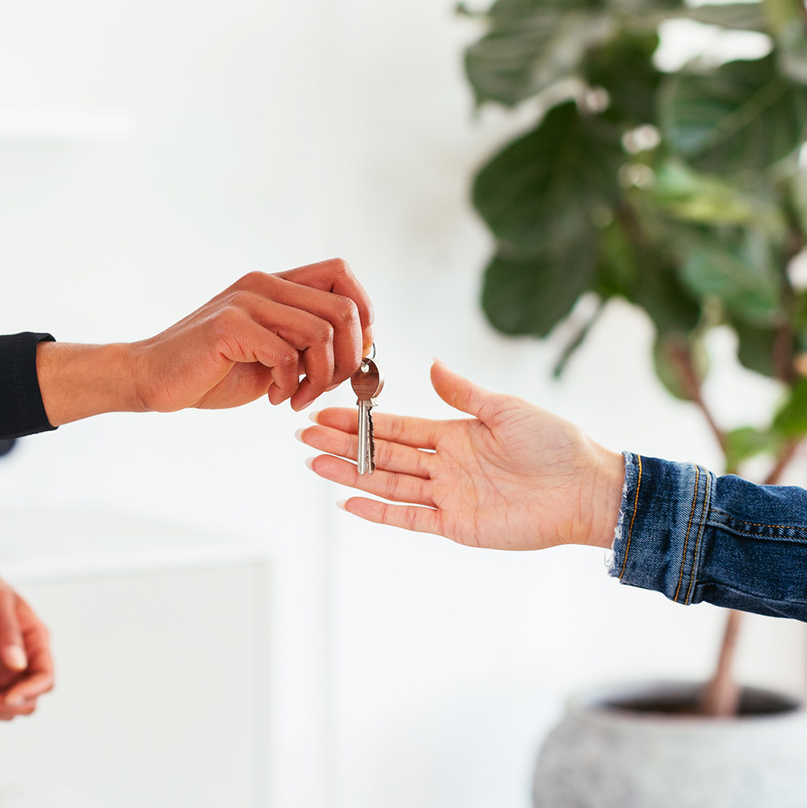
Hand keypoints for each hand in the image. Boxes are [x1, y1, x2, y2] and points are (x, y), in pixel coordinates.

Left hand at [0, 554, 53, 722]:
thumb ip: (8, 632)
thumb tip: (18, 664)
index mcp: (35, 640)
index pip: (45, 676)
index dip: (31, 691)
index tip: (8, 697)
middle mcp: (23, 660)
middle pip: (29, 699)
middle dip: (8, 707)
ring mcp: (2, 672)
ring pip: (9, 709)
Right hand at [37, 258, 374, 422]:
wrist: (154, 378)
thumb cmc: (215, 370)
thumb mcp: (275, 354)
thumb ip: (311, 344)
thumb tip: (364, 348)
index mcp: (276, 285)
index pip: (341, 275)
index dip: (363, 313)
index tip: (354, 353)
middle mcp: (264, 283)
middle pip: (343, 309)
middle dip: (350, 358)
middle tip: (326, 386)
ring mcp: (246, 301)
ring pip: (321, 333)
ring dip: (320, 377)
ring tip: (296, 396)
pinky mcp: (229, 325)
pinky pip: (286, 354)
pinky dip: (289, 384)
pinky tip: (273, 397)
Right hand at [301, 362, 624, 549]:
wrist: (585, 488)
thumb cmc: (552, 443)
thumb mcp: (504, 408)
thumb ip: (462, 393)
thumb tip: (431, 365)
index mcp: (453, 433)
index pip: (395, 427)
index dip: (361, 422)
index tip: (327, 413)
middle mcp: (444, 465)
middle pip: (382, 455)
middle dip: (343, 445)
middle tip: (304, 436)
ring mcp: (447, 496)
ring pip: (387, 484)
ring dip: (351, 475)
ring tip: (315, 463)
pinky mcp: (456, 525)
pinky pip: (409, 518)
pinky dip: (378, 512)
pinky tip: (348, 503)